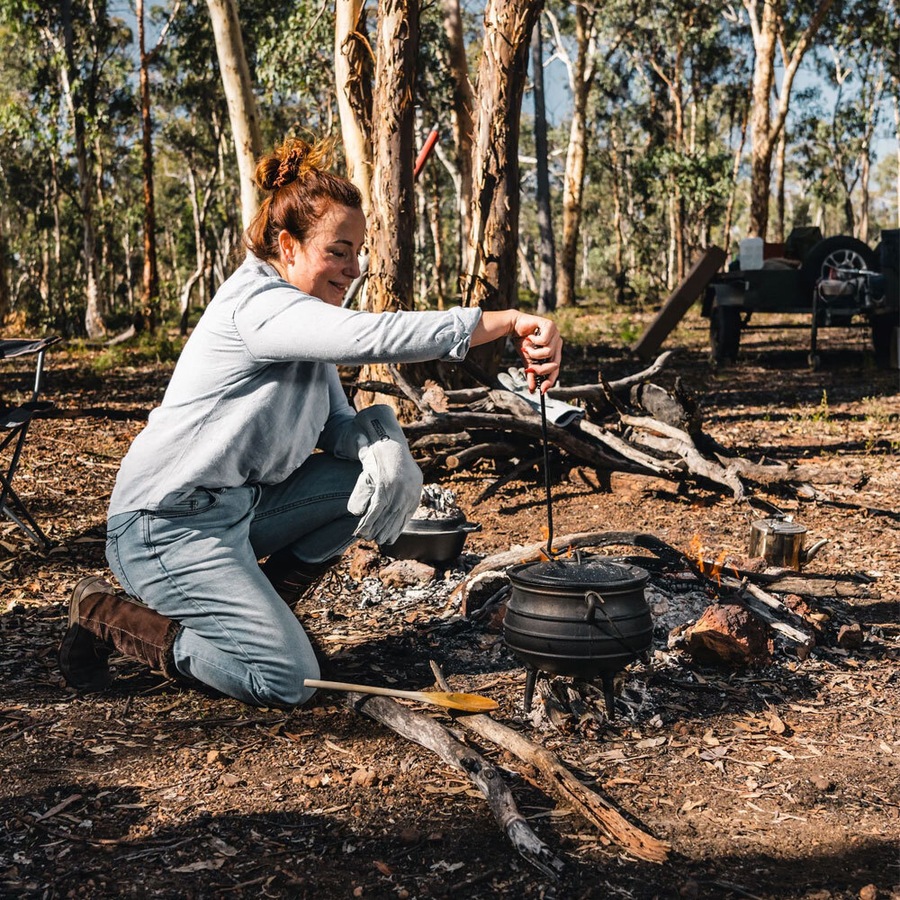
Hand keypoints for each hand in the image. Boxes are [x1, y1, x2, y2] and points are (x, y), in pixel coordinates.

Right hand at [346, 406, 422, 545]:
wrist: (382, 437)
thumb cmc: (386, 457)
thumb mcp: (395, 475)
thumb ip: (393, 492)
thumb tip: (393, 508)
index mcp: (416, 488)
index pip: (408, 513)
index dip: (398, 527)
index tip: (391, 537)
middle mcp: (409, 490)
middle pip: (397, 517)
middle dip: (386, 530)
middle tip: (378, 540)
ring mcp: (397, 489)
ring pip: (386, 516)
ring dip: (375, 529)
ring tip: (367, 536)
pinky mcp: (384, 487)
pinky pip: (376, 510)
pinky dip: (368, 521)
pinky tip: (362, 529)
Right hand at [510, 313, 561, 392]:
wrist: (514, 326)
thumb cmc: (523, 342)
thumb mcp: (528, 361)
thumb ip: (532, 374)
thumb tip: (532, 390)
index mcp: (555, 351)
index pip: (556, 369)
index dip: (550, 380)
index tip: (542, 390)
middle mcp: (558, 343)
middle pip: (555, 363)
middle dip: (541, 369)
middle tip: (529, 369)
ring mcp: (555, 334)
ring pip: (548, 353)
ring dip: (534, 353)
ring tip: (526, 348)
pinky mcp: (550, 325)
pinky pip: (544, 340)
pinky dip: (534, 342)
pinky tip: (529, 338)